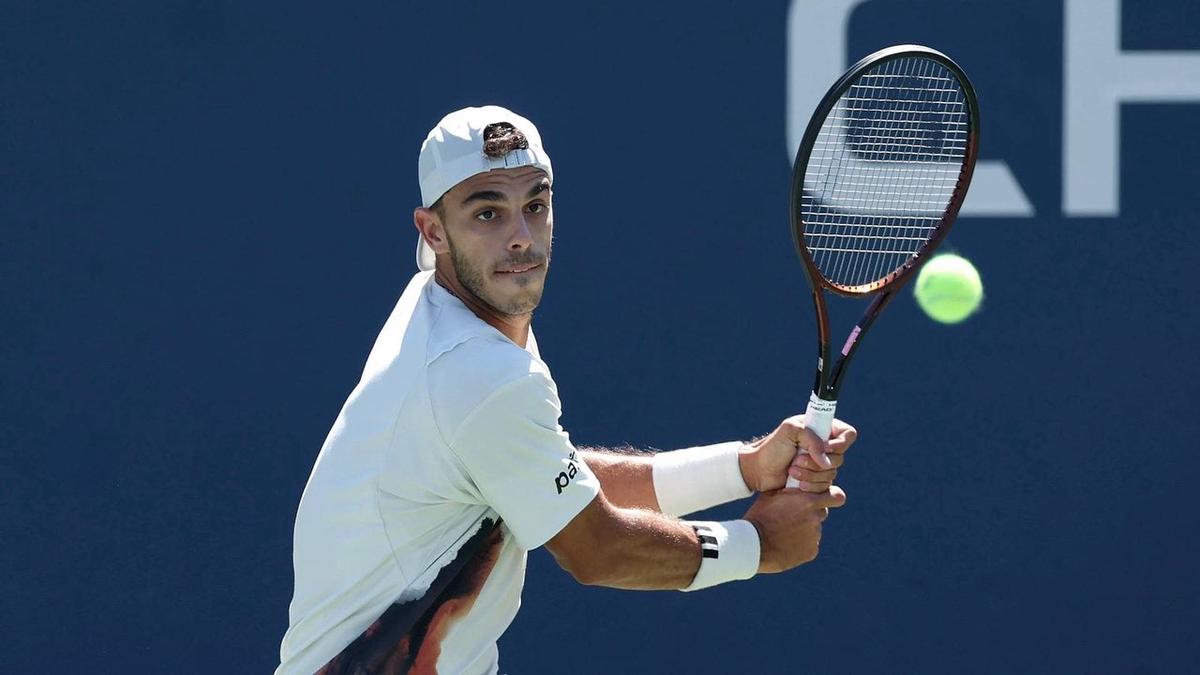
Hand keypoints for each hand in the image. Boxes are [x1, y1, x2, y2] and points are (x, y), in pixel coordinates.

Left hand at [739, 416, 856, 492]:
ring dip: (811, 474)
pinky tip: (796, 483)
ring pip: (832, 474)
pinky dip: (811, 485)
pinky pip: (825, 487)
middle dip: (816, 462)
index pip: (847, 434)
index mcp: (821, 429)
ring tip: (792, 470)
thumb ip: (811, 439)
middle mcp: (824, 446)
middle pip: (840, 457)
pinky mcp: (816, 480)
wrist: (758, 470)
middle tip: (797, 459)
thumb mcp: (790, 431)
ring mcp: (820, 464)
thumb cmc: (771, 448)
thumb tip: (825, 462)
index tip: (825, 448)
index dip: (840, 443)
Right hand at [743, 485, 846, 572]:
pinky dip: (800, 544)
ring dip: (804, 529)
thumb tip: (795, 481)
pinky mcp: (810, 552)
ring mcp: (814, 536)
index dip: (831, 496)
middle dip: (812, 513)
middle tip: (794, 516)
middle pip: (822, 512)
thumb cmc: (760, 516)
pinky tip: (785, 544)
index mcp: (809, 501)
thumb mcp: (771, 495)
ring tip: (784, 532)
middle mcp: (815, 518)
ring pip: (814, 530)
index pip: (836, 496)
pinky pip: (809, 545)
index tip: (825, 498)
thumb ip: (789, 489)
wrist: (753, 544)